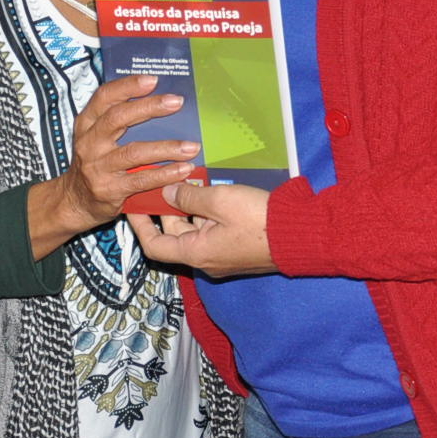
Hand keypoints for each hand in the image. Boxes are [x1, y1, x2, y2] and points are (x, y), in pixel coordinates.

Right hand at [27, 74, 198, 257]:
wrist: (75, 200)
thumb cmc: (95, 162)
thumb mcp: (96, 136)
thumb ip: (118, 119)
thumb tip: (160, 101)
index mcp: (87, 123)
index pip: (104, 97)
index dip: (127, 86)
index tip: (152, 79)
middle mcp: (90, 142)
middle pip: (118, 118)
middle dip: (149, 108)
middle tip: (176, 102)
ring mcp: (98, 167)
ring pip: (134, 152)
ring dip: (166, 148)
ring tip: (191, 146)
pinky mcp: (110, 189)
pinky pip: (141, 179)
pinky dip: (164, 174)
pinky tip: (183, 169)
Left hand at [127, 182, 275, 278]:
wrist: (302, 235)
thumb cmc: (259, 220)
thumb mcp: (219, 201)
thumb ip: (189, 196)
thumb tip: (168, 193)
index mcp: (196, 254)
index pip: (154, 246)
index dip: (140, 224)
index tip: (134, 202)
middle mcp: (206, 259)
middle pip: (175, 234)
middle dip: (169, 207)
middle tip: (166, 179)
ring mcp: (223, 255)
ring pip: (196, 229)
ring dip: (191, 206)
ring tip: (191, 178)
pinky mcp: (238, 247)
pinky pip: (213, 230)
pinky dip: (208, 211)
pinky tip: (213, 189)